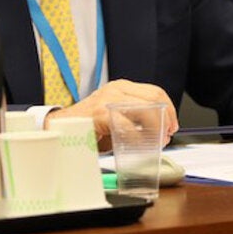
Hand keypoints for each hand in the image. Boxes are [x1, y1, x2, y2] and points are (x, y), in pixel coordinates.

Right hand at [45, 79, 177, 150]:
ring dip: (155, 129)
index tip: (172, 126)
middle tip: (165, 137)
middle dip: (165, 121)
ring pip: (146, 110)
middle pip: (154, 99)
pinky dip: (139, 139)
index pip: (156, 92)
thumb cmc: (89, 126)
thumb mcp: (115, 115)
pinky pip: (130, 127)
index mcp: (122, 87)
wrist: (60, 128)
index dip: (169, 110)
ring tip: (154, 142)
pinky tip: (139, 146)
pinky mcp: (101, 114)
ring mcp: (108, 100)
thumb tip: (161, 131)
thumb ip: (135, 117)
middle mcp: (116, 89)